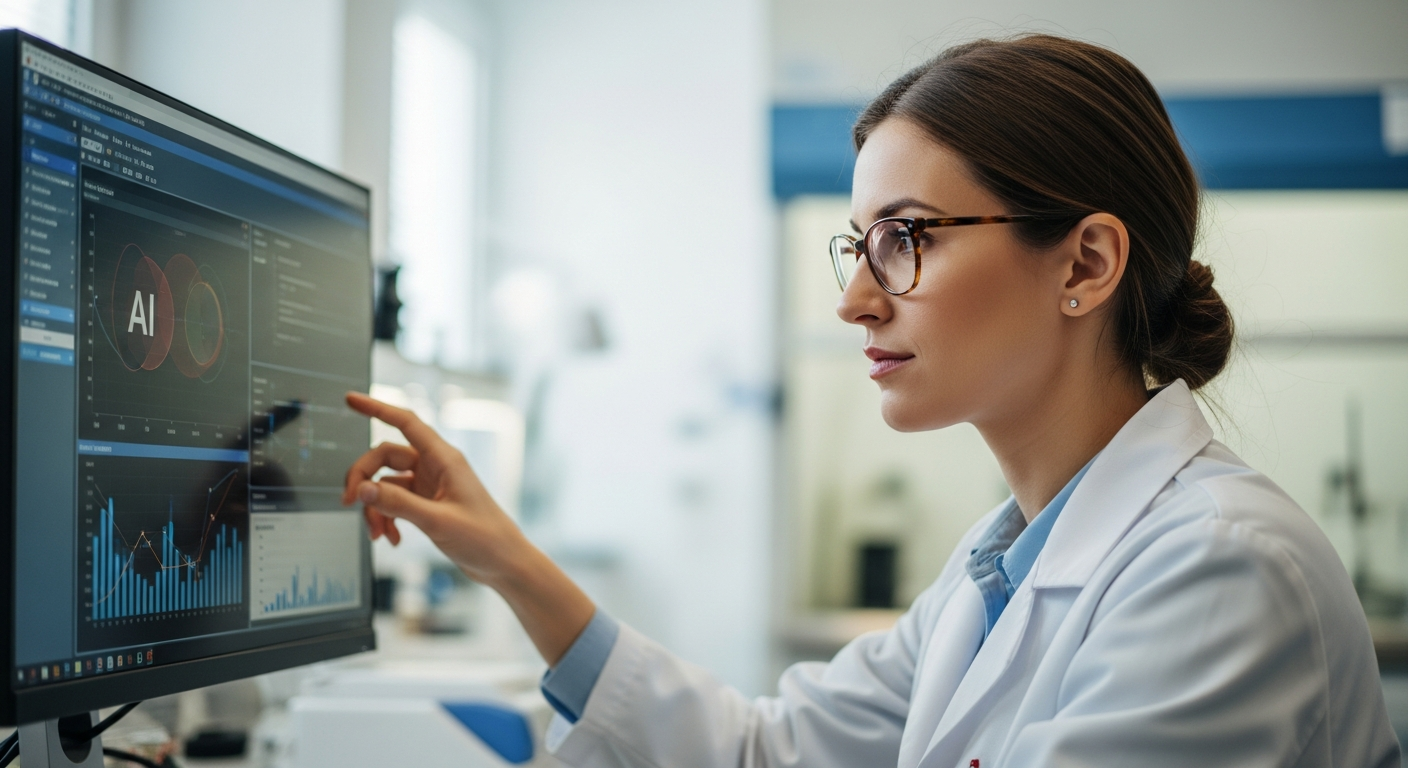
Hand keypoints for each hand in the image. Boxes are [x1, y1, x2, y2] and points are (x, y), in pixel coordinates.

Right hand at [342, 391, 594, 663]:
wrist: (504, 564)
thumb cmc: (484, 539)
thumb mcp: (437, 521)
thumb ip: (398, 504)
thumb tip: (362, 489)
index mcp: (444, 459)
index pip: (405, 422)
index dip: (376, 407)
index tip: (350, 399)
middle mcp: (436, 467)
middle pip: (385, 456)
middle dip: (364, 478)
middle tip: (349, 503)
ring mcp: (431, 485)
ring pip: (387, 482)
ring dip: (375, 507)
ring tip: (376, 534)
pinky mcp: (428, 504)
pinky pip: (395, 501)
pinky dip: (387, 518)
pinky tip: (391, 539)